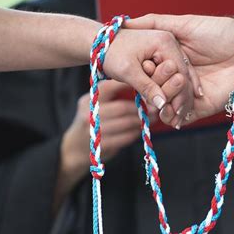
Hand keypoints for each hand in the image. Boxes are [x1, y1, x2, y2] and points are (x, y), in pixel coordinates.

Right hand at [53, 69, 185, 209]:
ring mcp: (94, 129)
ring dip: (143, 120)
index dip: (134, 86)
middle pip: (123, 107)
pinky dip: (136, 132)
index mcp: (91, 97)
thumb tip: (145, 87)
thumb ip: (116, 94)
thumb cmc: (95, 120)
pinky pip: (125, 137)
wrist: (75, 147)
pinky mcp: (101, 145)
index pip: (114, 86)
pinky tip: (142, 129)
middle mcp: (90, 111)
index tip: (150, 87)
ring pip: (126, 123)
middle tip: (158, 106)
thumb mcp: (99, 103)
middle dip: (143, 107)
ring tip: (155, 117)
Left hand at [102, 27, 201, 120]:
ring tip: (178, 115)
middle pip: (184, 74)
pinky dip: (173, 89)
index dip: (181, 94)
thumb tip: (163, 104)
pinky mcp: (163, 55)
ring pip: (180, 75)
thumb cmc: (111, 54)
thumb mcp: (128, 71)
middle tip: (180, 118)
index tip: (177, 113)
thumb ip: (146, 87)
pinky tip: (174, 106)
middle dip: (183, 96)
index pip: (181, 72)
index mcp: (164, 41)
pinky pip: (173, 74)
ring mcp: (168, 47)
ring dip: (180, 94)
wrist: (101, 44)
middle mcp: (170, 41)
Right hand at [126, 11, 233, 125]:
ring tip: (163, 93)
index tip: (141, 66)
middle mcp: (179, 79)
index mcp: (172, 61)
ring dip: (160, 102)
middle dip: (150, 88)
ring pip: (165, 107)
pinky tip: (169, 107)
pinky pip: (181, 117)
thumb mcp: (182, 24)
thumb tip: (126, 23)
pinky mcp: (201, 108)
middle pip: (154, 91)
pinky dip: (172, 115)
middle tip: (153, 79)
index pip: (149, 72)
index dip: (142, 72)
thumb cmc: (220, 32)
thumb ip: (154, 23)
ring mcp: (189, 95)